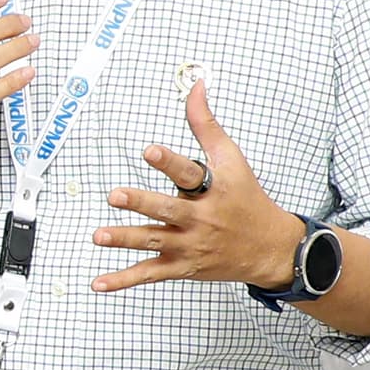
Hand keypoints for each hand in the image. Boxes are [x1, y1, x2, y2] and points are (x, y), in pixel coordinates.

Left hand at [90, 78, 307, 291]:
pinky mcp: (182, 267)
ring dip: (126, 240)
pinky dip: (123, 280)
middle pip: (168, 210)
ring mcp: (190, 245)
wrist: (270, 249)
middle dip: (141, 203)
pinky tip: (98, 282)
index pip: (190, 173)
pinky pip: (149, 274)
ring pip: (154, 242)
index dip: (169, 162)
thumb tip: (195, 86)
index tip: (148, 151)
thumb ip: (206, 124)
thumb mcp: (232, 159)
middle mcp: (200, 219)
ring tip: (99, 236)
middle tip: (115, 195)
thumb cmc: (247, 199)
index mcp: (213, 190)